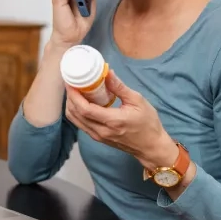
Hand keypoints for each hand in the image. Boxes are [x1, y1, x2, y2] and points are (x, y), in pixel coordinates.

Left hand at [64, 70, 178, 168]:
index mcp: (112, 121)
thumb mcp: (137, 101)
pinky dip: (77, 112)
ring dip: (71, 105)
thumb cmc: (147, 123)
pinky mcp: (98, 138)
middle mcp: (101, 131)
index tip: (70, 82)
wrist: (150, 146)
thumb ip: (119, 87)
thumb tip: (106, 72)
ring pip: (76, 120)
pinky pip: (81, 124)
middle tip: (71, 82)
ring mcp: (98, 136)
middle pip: (76, 114)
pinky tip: (81, 101)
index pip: (84, 109)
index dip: (74, 95)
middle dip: (70, 97)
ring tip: (75, 90)